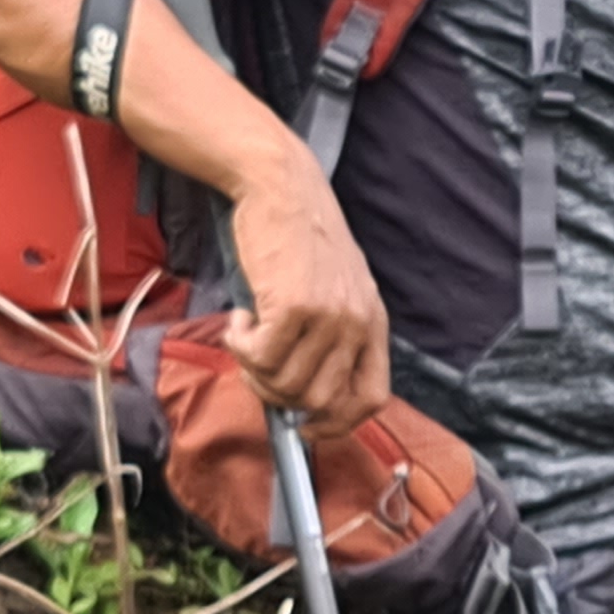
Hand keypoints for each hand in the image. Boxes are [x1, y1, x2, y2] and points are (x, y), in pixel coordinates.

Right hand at [224, 160, 391, 439]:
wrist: (281, 186)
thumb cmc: (299, 237)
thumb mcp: (335, 289)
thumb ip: (329, 338)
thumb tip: (297, 397)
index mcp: (374, 323)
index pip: (371, 398)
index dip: (337, 424)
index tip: (305, 426)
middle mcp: (357, 324)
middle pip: (317, 400)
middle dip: (277, 394)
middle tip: (255, 364)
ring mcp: (329, 317)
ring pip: (284, 383)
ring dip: (253, 367)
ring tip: (247, 331)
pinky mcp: (294, 307)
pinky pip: (259, 358)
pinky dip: (240, 345)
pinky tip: (241, 317)